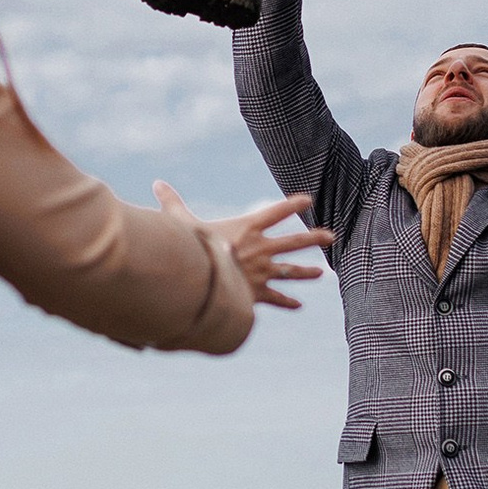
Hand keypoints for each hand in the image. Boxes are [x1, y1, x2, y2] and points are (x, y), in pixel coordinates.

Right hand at [154, 183, 329, 311]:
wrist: (203, 284)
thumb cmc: (193, 249)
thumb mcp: (183, 223)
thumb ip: (173, 203)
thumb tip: (157, 183)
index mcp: (247, 228)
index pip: (275, 212)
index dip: (292, 205)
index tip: (307, 200)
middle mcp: (261, 249)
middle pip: (294, 241)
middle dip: (313, 238)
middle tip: (330, 236)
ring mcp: (262, 272)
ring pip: (291, 271)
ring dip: (306, 272)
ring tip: (320, 273)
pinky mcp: (257, 294)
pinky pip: (277, 298)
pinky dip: (287, 302)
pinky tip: (298, 305)